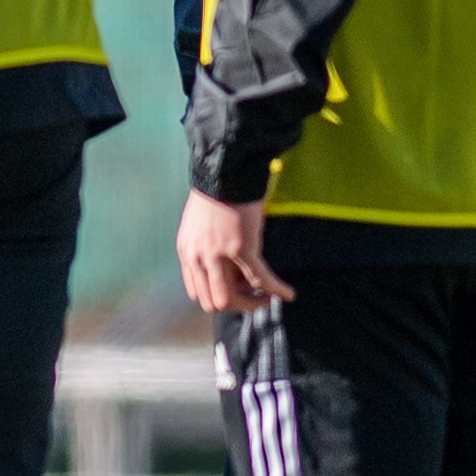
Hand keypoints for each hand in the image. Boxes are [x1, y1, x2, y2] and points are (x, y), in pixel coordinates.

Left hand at [177, 191, 293, 315]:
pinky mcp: (240, 248)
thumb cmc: (217, 192)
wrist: (225, 170)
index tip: (238, 291)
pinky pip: (260, 279)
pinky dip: (276, 290)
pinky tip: (288, 294)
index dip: (218, 298)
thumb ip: (207, 247)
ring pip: (230, 300)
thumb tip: (228, 265)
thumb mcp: (200, 226)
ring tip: (267, 297)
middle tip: (255, 296)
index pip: (196, 293)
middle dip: (236, 304)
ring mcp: (216, 254)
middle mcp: (197, 257)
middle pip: (212, 302)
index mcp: (186, 252)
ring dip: (252, 303)